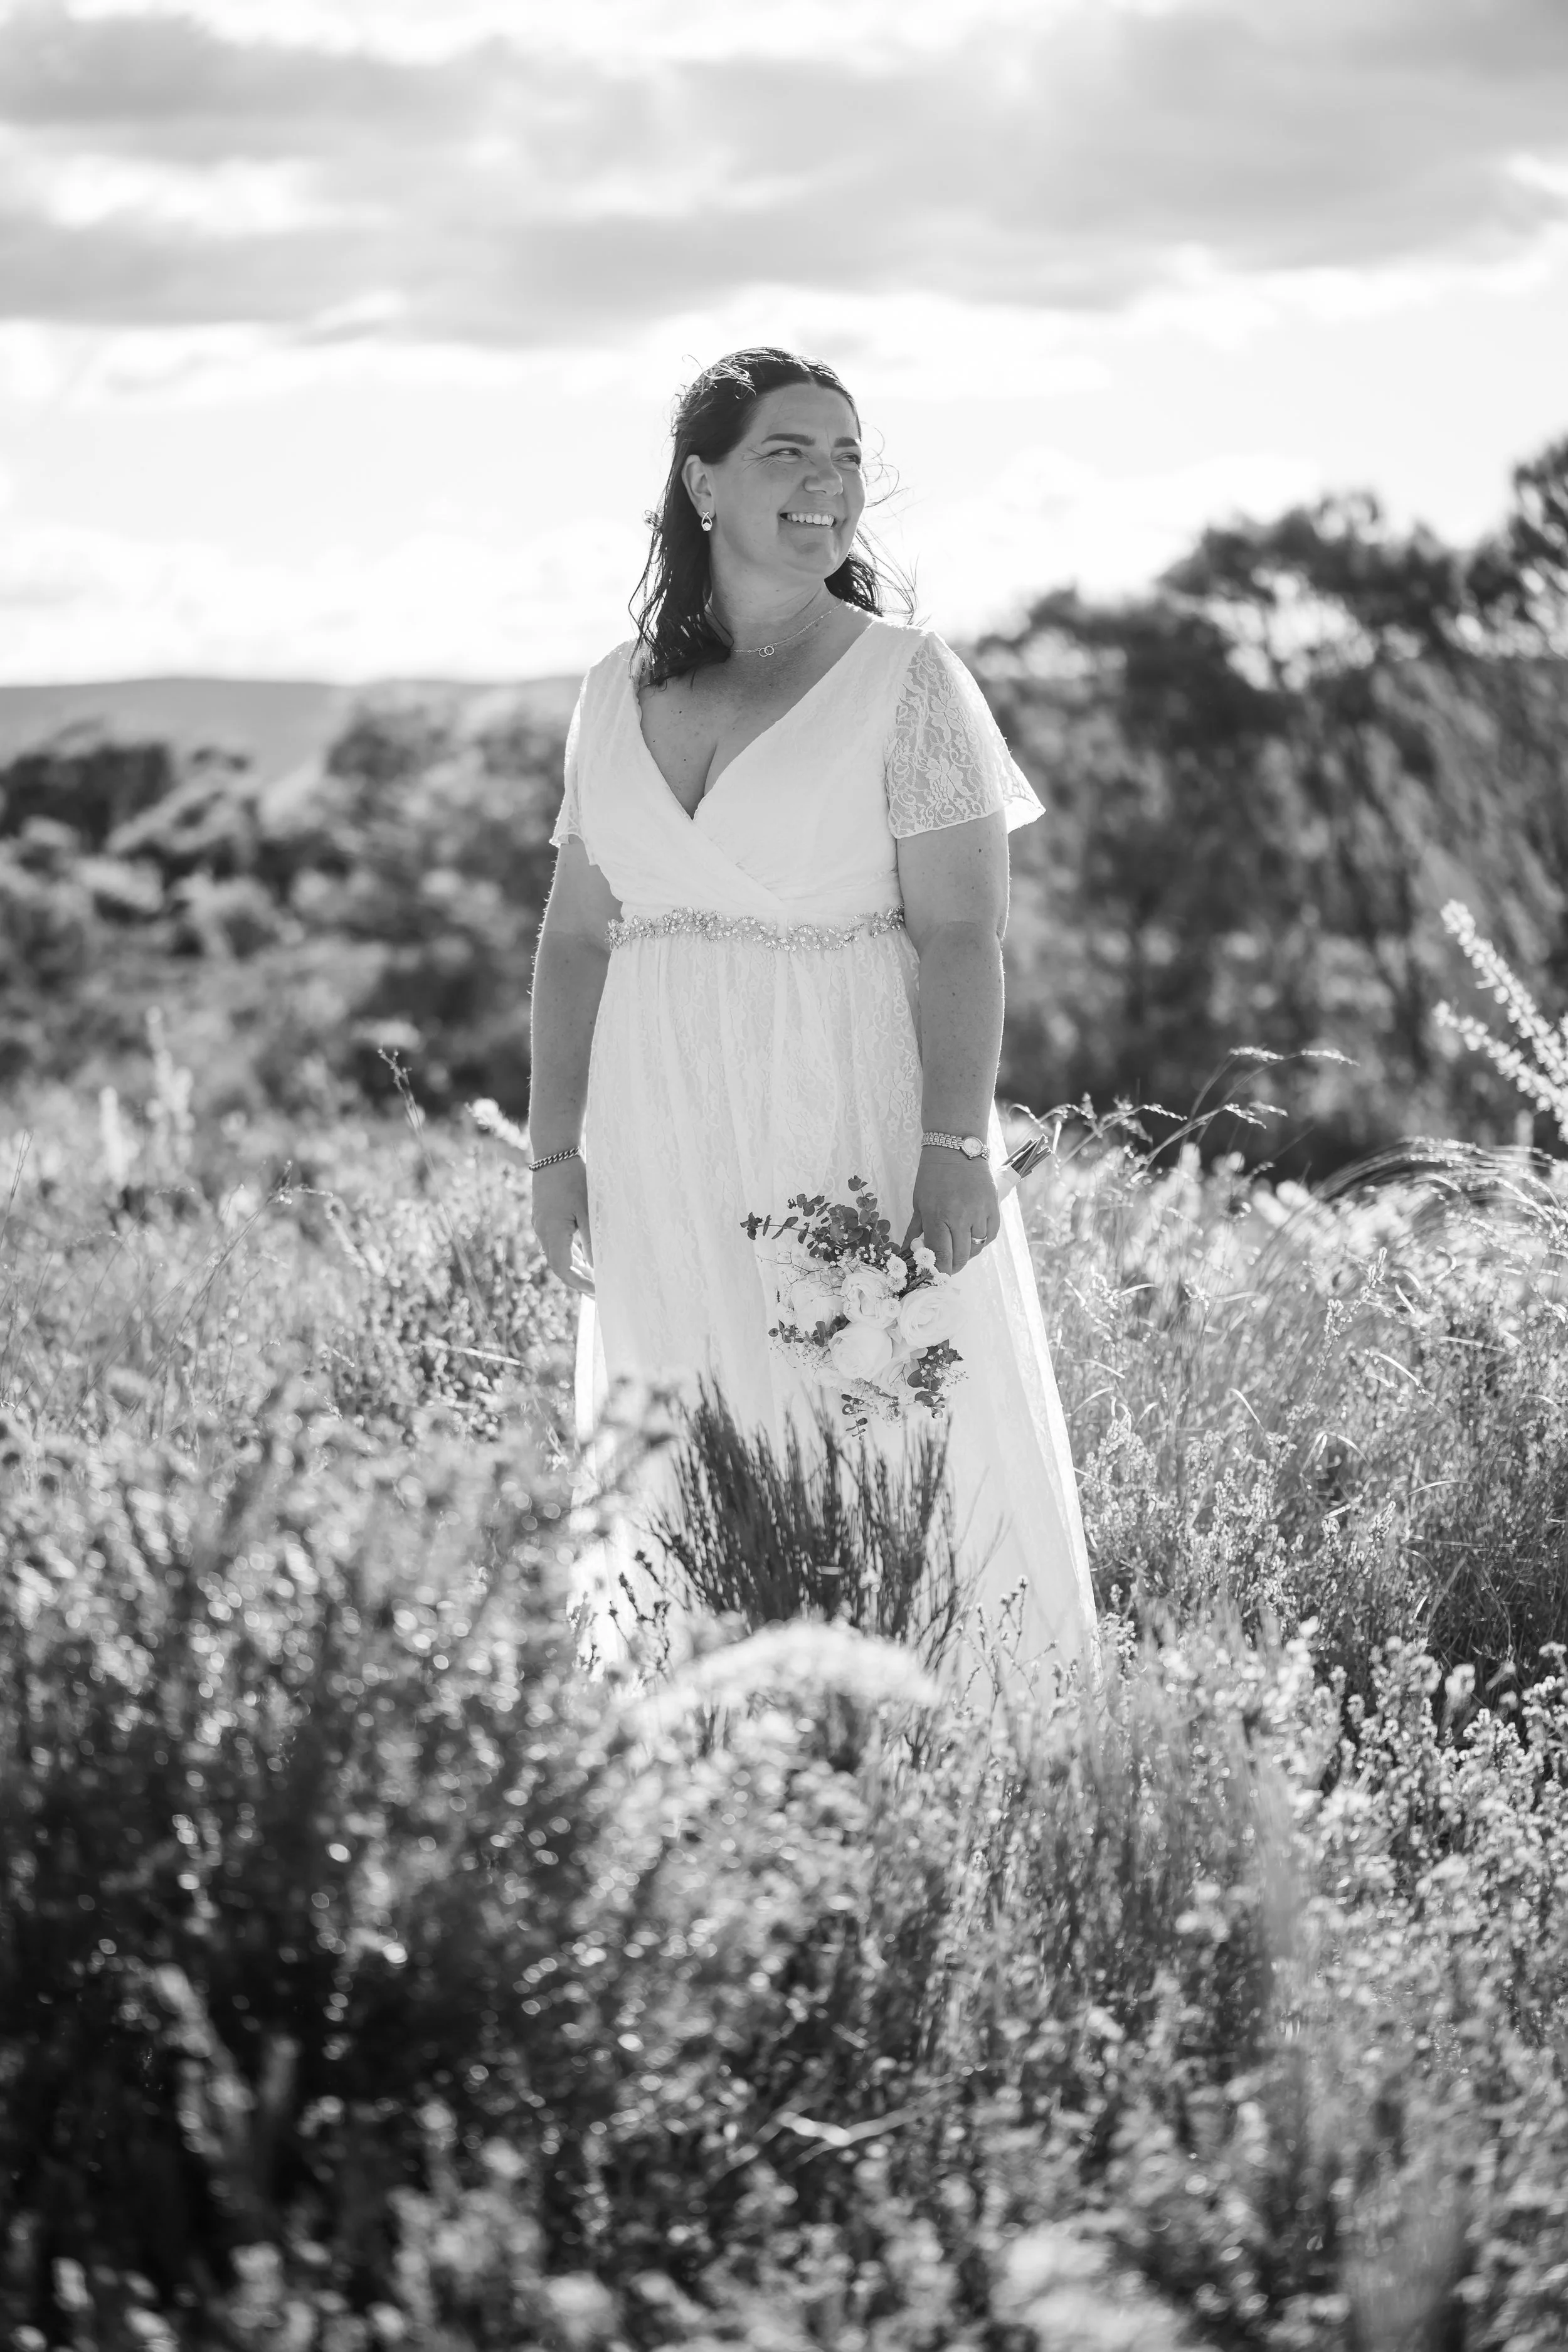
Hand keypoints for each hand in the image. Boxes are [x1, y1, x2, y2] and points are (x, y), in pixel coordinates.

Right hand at [531, 1157, 594, 1296]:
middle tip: (597, 1291)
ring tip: (593, 1277)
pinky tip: (583, 1254)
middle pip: (558, 1265)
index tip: (598, 1291)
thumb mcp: (588, 1210)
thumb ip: (592, 1241)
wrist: (554, 1152)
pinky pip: (555, 1241)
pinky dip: (569, 1251)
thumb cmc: (574, 1179)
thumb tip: (598, 1267)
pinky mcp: (543, 1216)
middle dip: (577, 1280)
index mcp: (552, 1233)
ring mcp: (540, 1223)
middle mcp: (542, 1231)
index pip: (564, 1270)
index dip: (580, 1284)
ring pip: (556, 1254)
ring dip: (574, 1266)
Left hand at [902, 1146, 999, 1273]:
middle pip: (960, 1257)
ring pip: (976, 1249)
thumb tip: (908, 1253)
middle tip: (945, 1266)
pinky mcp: (993, 1208)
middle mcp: (960, 1217)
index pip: (940, 1256)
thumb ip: (915, 1230)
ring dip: (966, 1254)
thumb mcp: (918, 1202)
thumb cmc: (933, 1175)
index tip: (934, 1274)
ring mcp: (980, 1213)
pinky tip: (972, 1237)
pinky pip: (990, 1236)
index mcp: (938, 1216)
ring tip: (958, 1248)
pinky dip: (981, 1241)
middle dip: (951, 1267)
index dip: (938, 1271)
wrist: (957, 1147)